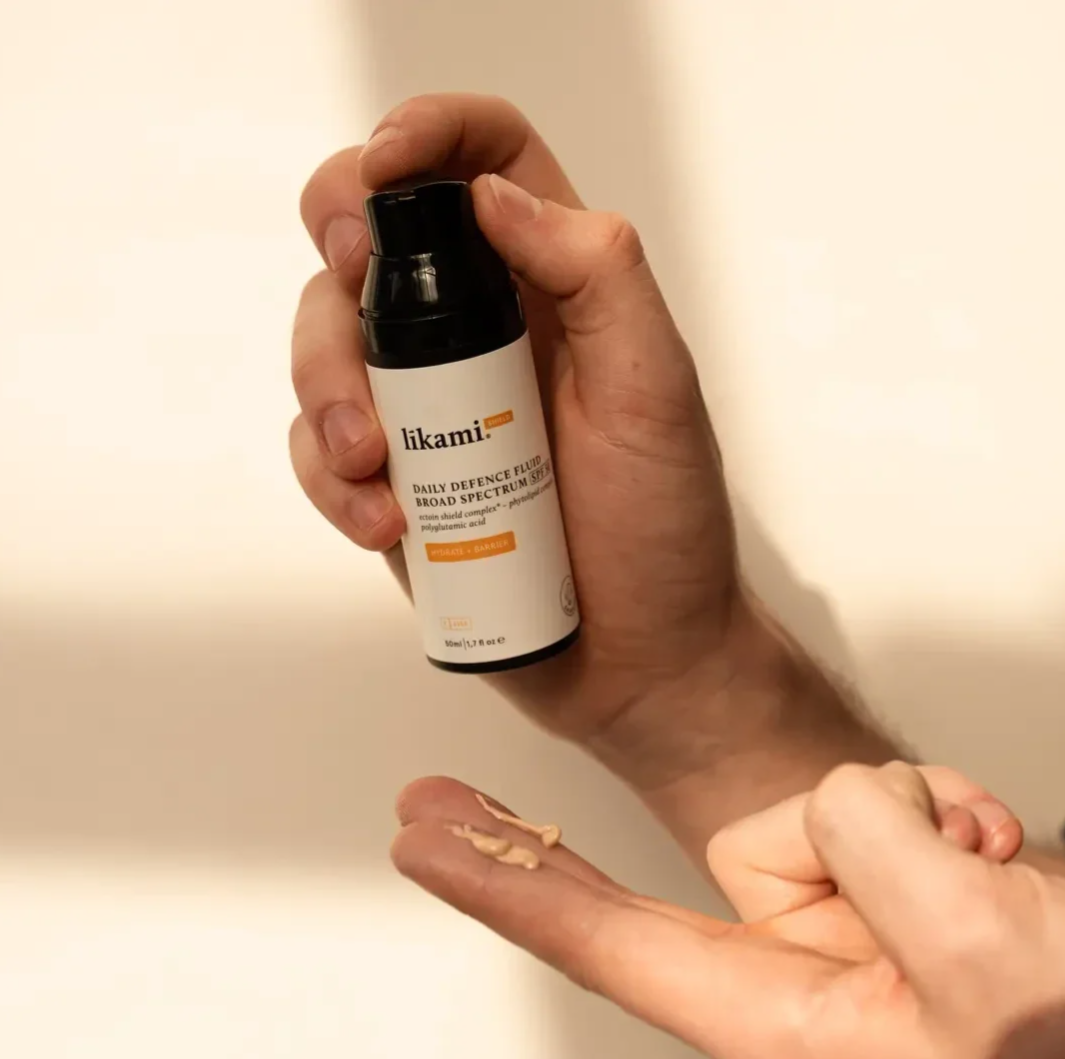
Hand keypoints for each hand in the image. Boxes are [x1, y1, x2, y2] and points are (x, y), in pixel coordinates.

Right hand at [290, 94, 895, 851]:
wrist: (636, 657)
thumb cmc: (663, 527)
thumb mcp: (656, 392)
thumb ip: (598, 276)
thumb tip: (492, 196)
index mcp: (553, 286)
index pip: (481, 161)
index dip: (423, 135)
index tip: (383, 164)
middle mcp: (480, 333)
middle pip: (371, 241)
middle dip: (339, 251)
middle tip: (352, 287)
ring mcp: (427, 408)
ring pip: (325, 343)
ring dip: (324, 389)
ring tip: (372, 464)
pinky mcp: (394, 481)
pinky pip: (320, 449)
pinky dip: (328, 479)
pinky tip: (382, 524)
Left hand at [391, 765, 1064, 1058]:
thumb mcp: (986, 972)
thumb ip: (879, 866)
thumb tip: (836, 805)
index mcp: (789, 1029)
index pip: (606, 944)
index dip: (505, 889)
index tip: (427, 844)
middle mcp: (796, 973)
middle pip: (645, 883)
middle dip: (536, 841)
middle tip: (442, 806)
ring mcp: (835, 923)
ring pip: (806, 805)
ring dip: (901, 812)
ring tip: (985, 859)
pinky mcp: (879, 885)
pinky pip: (867, 800)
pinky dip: (936, 804)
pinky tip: (985, 843)